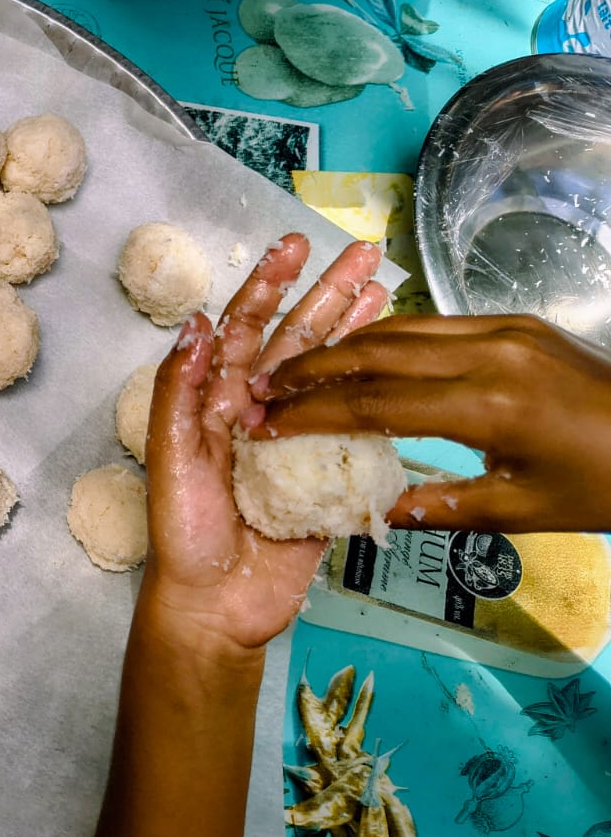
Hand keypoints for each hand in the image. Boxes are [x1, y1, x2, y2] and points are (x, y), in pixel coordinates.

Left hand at [143, 234, 386, 653]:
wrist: (216, 605)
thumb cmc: (182, 532)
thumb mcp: (169, 457)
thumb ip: (179, 392)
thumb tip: (195, 325)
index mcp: (215, 399)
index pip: (243, 328)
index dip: (269, 286)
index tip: (294, 247)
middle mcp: (257, 411)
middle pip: (298, 340)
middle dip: (328, 295)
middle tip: (366, 253)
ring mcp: (294, 441)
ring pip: (333, 375)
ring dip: (359, 333)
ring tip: (388, 292)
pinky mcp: (324, 476)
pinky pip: (357, 429)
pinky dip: (379, 396)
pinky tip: (402, 368)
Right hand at [252, 313, 610, 533]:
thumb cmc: (608, 488)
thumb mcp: (524, 514)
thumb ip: (439, 508)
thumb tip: (372, 513)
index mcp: (491, 406)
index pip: (375, 403)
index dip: (312, 414)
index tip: (265, 423)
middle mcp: (491, 353)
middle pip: (375, 351)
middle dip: (311, 367)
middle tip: (262, 385)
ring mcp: (505, 329)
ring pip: (400, 329)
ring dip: (343, 347)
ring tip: (299, 369)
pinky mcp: (517, 322)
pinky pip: (433, 324)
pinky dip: (386, 340)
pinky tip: (362, 357)